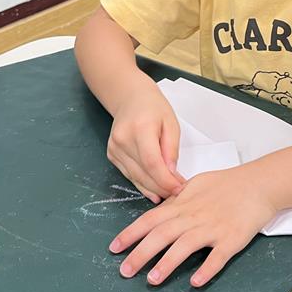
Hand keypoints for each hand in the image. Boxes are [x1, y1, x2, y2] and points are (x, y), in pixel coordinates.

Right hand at [107, 81, 184, 203]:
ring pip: (135, 177)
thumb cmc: (154, 108)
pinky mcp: (112, 154)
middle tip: (177, 192)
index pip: (152, 163)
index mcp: (140, 128)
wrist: (131, 98)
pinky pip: (129, 175)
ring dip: (152, 189)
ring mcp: (114, 148)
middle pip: (143, 173)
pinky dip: (142, 184)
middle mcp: (123, 139)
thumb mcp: (171, 123)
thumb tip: (171, 173)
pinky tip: (154, 189)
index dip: (165, 180)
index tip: (179, 188)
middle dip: (161, 187)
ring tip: (168, 193)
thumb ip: (171, 149)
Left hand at [110, 166, 277, 287]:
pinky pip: (218, 257)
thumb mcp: (195, 185)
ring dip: (167, 263)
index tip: (114, 247)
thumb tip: (159, 209)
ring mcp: (213, 229)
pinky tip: (195, 282)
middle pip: (162, 235)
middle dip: (140, 253)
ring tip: (152, 280)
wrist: (259, 185)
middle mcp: (194, 217)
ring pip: (185, 247)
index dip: (130, 234)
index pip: (150, 219)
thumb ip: (176, 200)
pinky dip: (206, 270)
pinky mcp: (232, 240)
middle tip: (124, 271)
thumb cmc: (227, 184)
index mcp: (183, 205)